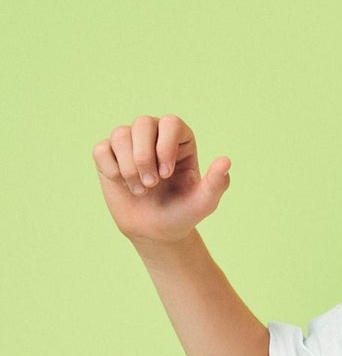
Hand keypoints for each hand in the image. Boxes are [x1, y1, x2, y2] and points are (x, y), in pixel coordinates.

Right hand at [92, 114, 230, 244]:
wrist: (156, 232)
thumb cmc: (181, 213)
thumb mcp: (203, 203)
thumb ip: (217, 183)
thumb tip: (226, 161)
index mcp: (179, 139)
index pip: (170, 123)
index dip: (166, 146)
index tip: (167, 174)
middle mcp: (153, 134)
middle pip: (142, 123)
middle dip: (144, 157)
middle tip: (152, 184)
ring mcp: (129, 143)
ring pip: (120, 135)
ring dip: (129, 168)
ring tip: (140, 190)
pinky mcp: (108, 155)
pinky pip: (102, 150)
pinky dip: (112, 170)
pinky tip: (124, 184)